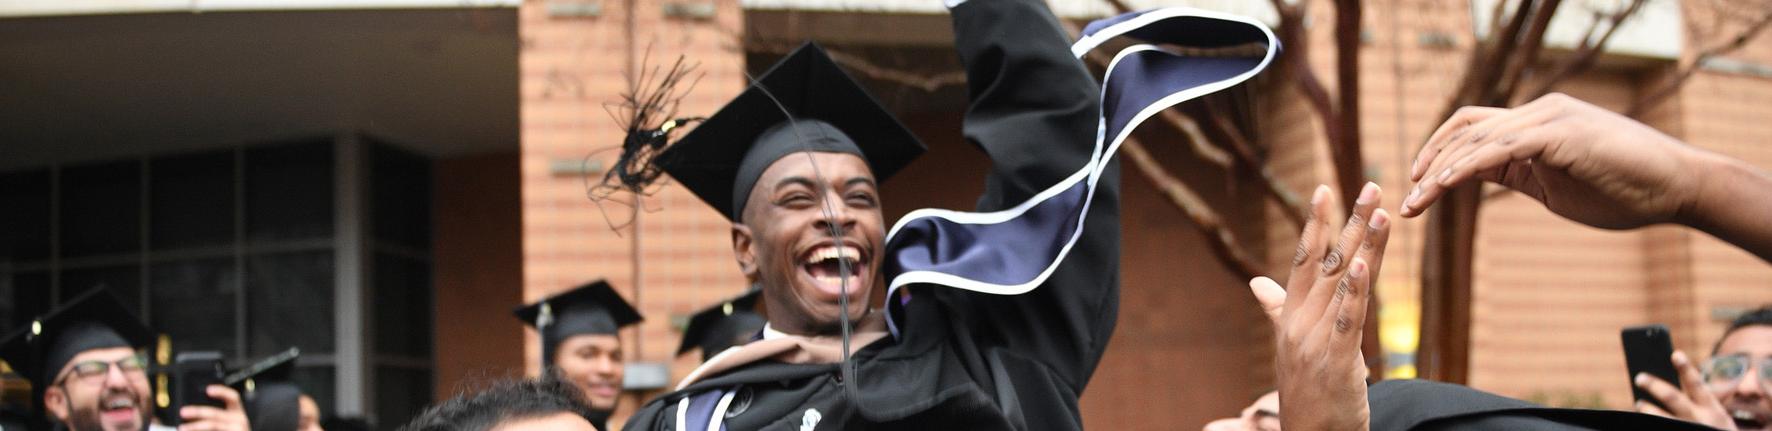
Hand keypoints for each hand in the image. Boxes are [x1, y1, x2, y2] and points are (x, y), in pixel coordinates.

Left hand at [179, 385, 251, 430]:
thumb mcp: (228, 422)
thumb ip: (216, 415)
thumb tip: (190, 411)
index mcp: (237, 412)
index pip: (233, 397)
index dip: (222, 392)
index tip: (208, 389)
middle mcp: (239, 420)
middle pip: (216, 413)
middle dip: (197, 412)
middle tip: (183, 412)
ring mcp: (237, 429)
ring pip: (212, 424)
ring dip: (195, 426)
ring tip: (182, 428)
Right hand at [1250, 182, 1390, 430]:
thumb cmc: (1306, 391)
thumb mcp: (1291, 346)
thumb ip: (1277, 309)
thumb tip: (1257, 282)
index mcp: (1291, 316)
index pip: (1304, 260)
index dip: (1316, 224)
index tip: (1326, 188)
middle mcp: (1300, 323)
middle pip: (1327, 263)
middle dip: (1348, 223)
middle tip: (1369, 187)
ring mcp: (1316, 341)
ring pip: (1342, 285)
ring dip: (1361, 247)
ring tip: (1379, 213)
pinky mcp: (1337, 362)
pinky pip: (1348, 321)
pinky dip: (1354, 292)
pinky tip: (1361, 265)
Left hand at [1400, 93, 1699, 229]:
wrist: (1677, 189)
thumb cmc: (1624, 190)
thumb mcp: (1554, 186)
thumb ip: (1517, 175)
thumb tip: (1482, 177)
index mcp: (1535, 124)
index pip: (1471, 129)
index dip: (1438, 154)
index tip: (1416, 187)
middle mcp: (1539, 112)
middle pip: (1465, 130)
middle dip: (1429, 164)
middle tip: (1406, 201)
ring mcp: (1551, 119)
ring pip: (1477, 138)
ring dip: (1440, 170)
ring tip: (1416, 200)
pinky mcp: (1563, 134)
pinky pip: (1503, 147)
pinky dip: (1469, 164)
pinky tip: (1445, 185)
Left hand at [1635, 350, 1736, 429]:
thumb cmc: (1715, 428)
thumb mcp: (1714, 415)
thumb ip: (1696, 401)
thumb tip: (1662, 385)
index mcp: (1712, 408)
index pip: (1697, 384)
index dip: (1686, 368)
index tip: (1676, 354)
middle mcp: (1701, 419)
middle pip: (1673, 398)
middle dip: (1655, 386)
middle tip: (1639, 377)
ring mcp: (1689, 429)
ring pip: (1664, 418)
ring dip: (1649, 410)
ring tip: (1639, 403)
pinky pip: (1663, 428)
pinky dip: (1653, 423)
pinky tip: (1642, 421)